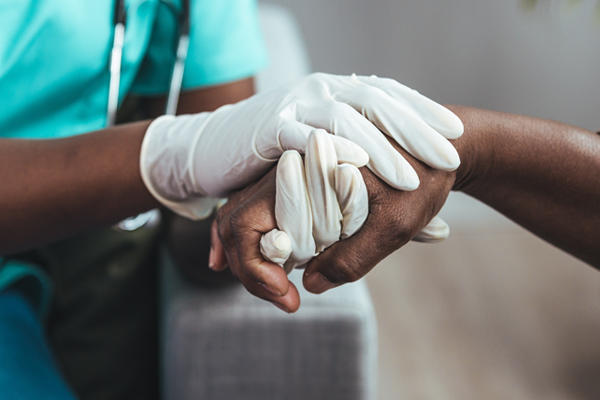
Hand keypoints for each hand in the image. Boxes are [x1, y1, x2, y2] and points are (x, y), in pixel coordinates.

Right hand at [139, 73, 461, 219]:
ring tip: (409, 177)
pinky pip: (302, 136)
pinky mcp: (268, 127)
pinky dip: (328, 150)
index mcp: (338, 92)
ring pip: (344, 119)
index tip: (454, 136)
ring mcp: (294, 106)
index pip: (388, 98)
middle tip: (448, 156)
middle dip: (414, 130)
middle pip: (375, 104)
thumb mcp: (325, 159)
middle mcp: (320, 91)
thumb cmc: (279, 157)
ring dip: (379, 147)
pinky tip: (354, 168)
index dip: (422, 114)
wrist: (213, 146)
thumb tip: (414, 218)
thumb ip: (365, 178)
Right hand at [211, 139, 455, 311]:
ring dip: (250, 253)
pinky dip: (258, 238)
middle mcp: (290, 165)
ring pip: (244, 214)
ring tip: (271, 285)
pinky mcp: (302, 179)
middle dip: (248, 266)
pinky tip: (269, 260)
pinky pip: (263, 209)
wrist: (443, 146)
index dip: (256, 270)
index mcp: (306, 169)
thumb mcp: (395, 225)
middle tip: (281, 297)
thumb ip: (350, 258)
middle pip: (236, 219)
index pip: (246, 223)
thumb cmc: (424, 180)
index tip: (289, 298)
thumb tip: (308, 283)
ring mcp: (293, 171)